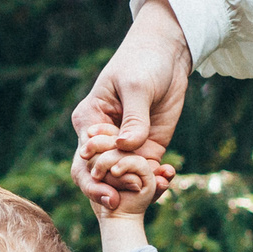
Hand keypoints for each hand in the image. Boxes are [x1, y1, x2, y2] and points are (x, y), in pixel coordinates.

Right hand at [70, 0, 192, 208]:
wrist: (168, 55)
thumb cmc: (143, 62)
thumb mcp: (137, 87)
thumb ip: (133, 119)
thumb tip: (127, 147)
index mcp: (89, 122)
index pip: (85, 160)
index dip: (97, 180)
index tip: (115, 190)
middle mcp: (102, 139)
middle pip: (98, 176)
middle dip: (115, 189)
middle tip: (135, 196)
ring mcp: (124, 147)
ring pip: (123, 179)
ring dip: (138, 189)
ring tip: (160, 188)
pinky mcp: (146, 149)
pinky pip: (146, 173)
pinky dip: (155, 182)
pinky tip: (168, 181)